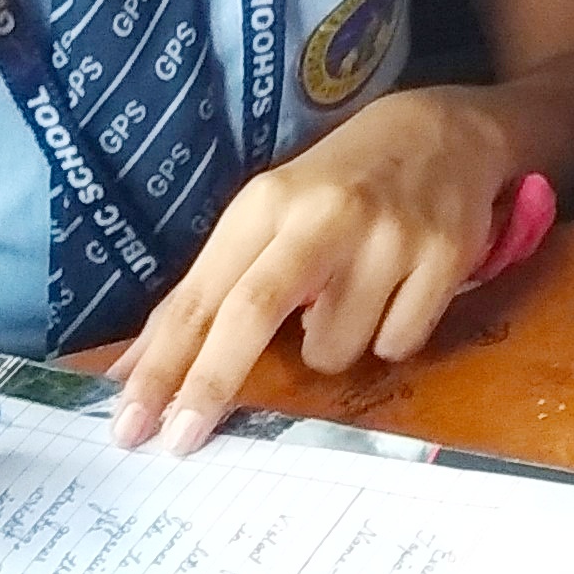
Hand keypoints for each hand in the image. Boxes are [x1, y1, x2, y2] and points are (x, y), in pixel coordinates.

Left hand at [108, 90, 516, 445]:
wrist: (442, 133)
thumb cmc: (334, 187)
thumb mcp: (265, 219)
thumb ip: (204, 293)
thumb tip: (131, 372)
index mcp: (267, 204)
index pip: (202, 295)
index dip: (162, 365)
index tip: (129, 425)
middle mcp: (323, 216)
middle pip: (254, 312)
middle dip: (211, 382)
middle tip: (181, 440)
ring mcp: (388, 237)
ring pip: (332, 350)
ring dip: (329, 347)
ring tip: (349, 297)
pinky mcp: (444, 256)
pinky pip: (395, 346)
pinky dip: (386, 337)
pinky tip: (394, 294)